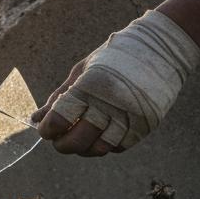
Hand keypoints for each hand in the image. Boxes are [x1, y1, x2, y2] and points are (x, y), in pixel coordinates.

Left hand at [31, 10, 199, 156]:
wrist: (163, 49)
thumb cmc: (116, 56)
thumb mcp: (82, 69)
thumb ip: (59, 96)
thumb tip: (36, 119)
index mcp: (90, 86)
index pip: (59, 121)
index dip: (47, 130)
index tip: (46, 129)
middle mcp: (110, 104)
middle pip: (76, 142)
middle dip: (62, 145)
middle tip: (59, 139)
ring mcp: (130, 117)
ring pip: (98, 149)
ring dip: (83, 148)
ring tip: (79, 137)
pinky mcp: (145, 125)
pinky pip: (119, 147)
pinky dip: (105, 145)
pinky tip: (101, 133)